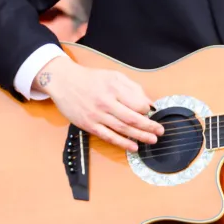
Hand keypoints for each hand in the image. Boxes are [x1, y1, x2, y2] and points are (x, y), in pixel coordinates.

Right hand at [34, 56, 163, 151]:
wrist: (64, 81)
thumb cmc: (90, 78)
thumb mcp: (114, 76)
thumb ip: (132, 88)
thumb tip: (148, 102)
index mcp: (114, 88)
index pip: (137, 103)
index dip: (148, 110)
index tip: (152, 112)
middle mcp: (106, 102)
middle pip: (132, 118)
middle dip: (149, 126)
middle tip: (160, 131)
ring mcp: (97, 115)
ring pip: (122, 129)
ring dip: (139, 136)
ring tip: (151, 140)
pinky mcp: (89, 125)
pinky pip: (108, 137)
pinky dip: (122, 143)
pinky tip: (133, 147)